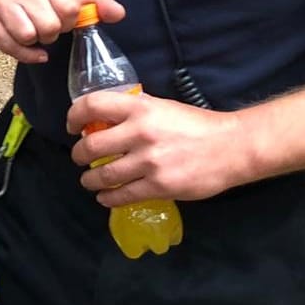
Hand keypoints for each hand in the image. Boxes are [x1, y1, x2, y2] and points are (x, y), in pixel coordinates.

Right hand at [0, 0, 124, 62]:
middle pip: (49, 26)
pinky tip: (31, 48)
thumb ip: (95, 4)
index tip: (64, 18)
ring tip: (36, 33)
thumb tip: (120, 13)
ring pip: (27, 35)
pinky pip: (10, 47)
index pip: (70, 9)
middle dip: (52, 32)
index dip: (69, 20)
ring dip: (36, 41)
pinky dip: (24, 53)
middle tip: (49, 27)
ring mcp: (2, 2)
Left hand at [67, 91, 249, 203]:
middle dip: (79, 154)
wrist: (231, 147)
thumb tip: (106, 118)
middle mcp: (140, 133)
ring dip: (90, 179)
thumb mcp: (163, 107)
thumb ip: (135, 111)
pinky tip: (106, 197)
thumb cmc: (197, 125)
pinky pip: (122, 196)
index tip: (72, 127)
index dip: (74, 116)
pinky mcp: (158, 186)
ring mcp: (148, 162)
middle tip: (80, 158)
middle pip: (91, 145)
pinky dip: (108, 198)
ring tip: (89, 180)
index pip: (92, 105)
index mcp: (140, 108)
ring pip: (103, 174)